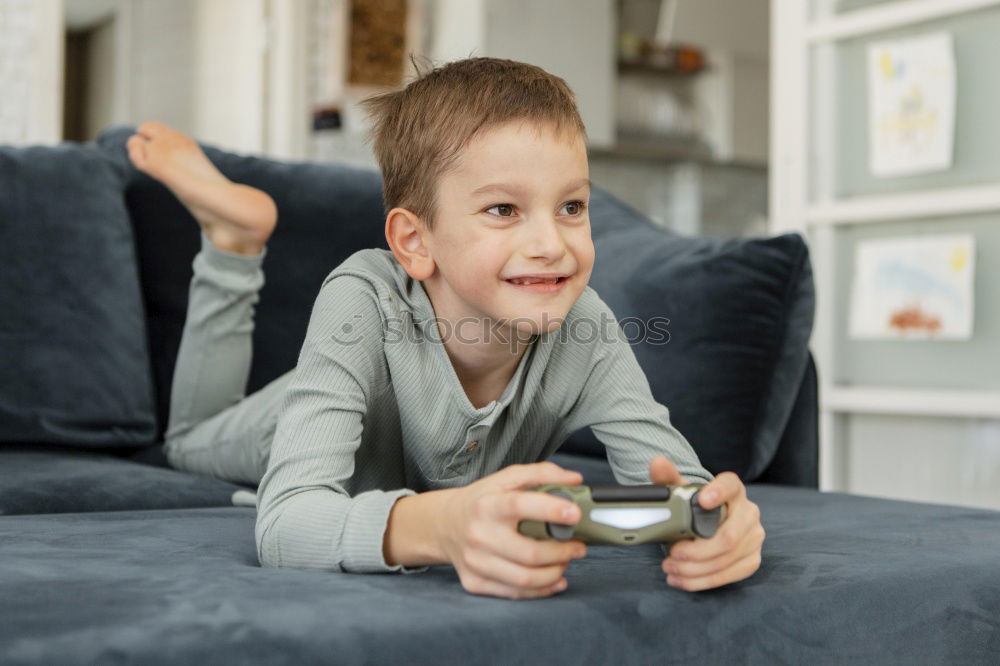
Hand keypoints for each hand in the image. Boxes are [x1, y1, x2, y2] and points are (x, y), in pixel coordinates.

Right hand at [435, 462, 588, 599]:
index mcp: (487, 504)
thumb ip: (541, 474)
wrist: (444, 524)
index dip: (551, 510)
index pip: (520, 505)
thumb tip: (575, 480)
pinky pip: (515, 593)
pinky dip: (541, 590)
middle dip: (563, 552)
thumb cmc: (482, 500)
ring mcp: (475, 561)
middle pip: (529, 552)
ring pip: (525, 578)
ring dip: (555, 572)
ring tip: (566, 561)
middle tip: (578, 546)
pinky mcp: (474, 582)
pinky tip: (554, 579)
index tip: (575, 514)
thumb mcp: (506, 478)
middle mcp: (479, 534)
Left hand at [649, 456, 764, 591]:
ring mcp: (754, 538)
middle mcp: (749, 512)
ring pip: (726, 559)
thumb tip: (657, 463)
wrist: (709, 523)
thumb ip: (667, 478)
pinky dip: (701, 581)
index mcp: (733, 490)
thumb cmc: (694, 507)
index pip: (730, 485)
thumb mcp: (681, 492)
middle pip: (728, 536)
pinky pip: (729, 575)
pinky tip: (681, 579)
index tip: (703, 500)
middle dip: (697, 551)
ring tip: (670, 568)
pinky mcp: (752, 560)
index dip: (718, 492)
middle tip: (672, 554)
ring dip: (694, 569)